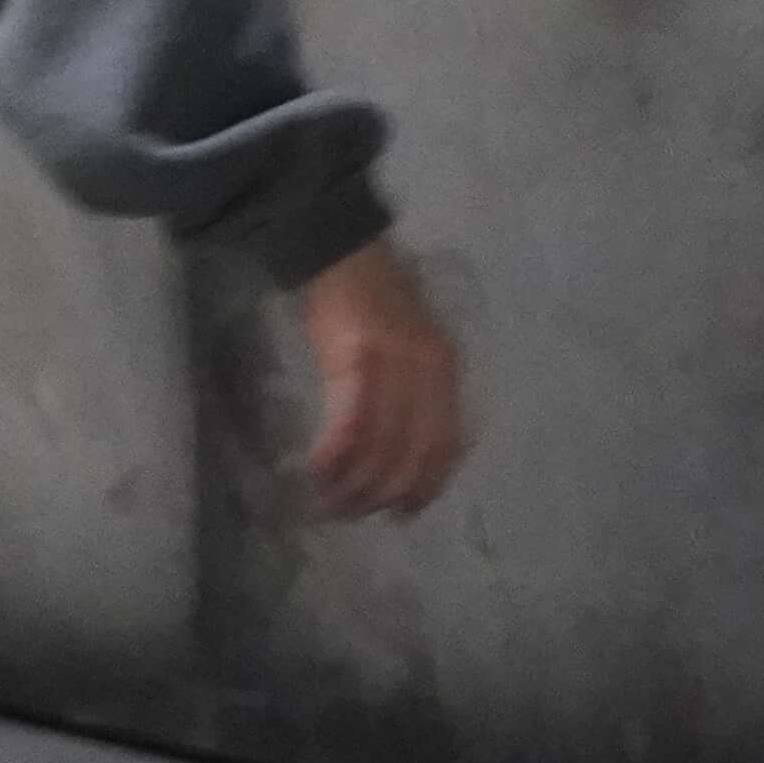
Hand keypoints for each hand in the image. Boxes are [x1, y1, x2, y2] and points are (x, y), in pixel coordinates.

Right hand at [292, 242, 467, 520]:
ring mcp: (394, 367)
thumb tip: (400, 448)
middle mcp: (429, 374)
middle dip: (385, 493)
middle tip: (355, 513)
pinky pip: (350, 424)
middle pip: (413, 454)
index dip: (425, 487)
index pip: (445, 447)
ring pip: (381, 447)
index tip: (402, 513)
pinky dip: (335, 454)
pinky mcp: (356, 361)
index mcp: (446, 372)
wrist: (340, 249)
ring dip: (355, 483)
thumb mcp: (412, 345)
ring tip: (331, 502)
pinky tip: (317, 469)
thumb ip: (416, 390)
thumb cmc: (372, 297)